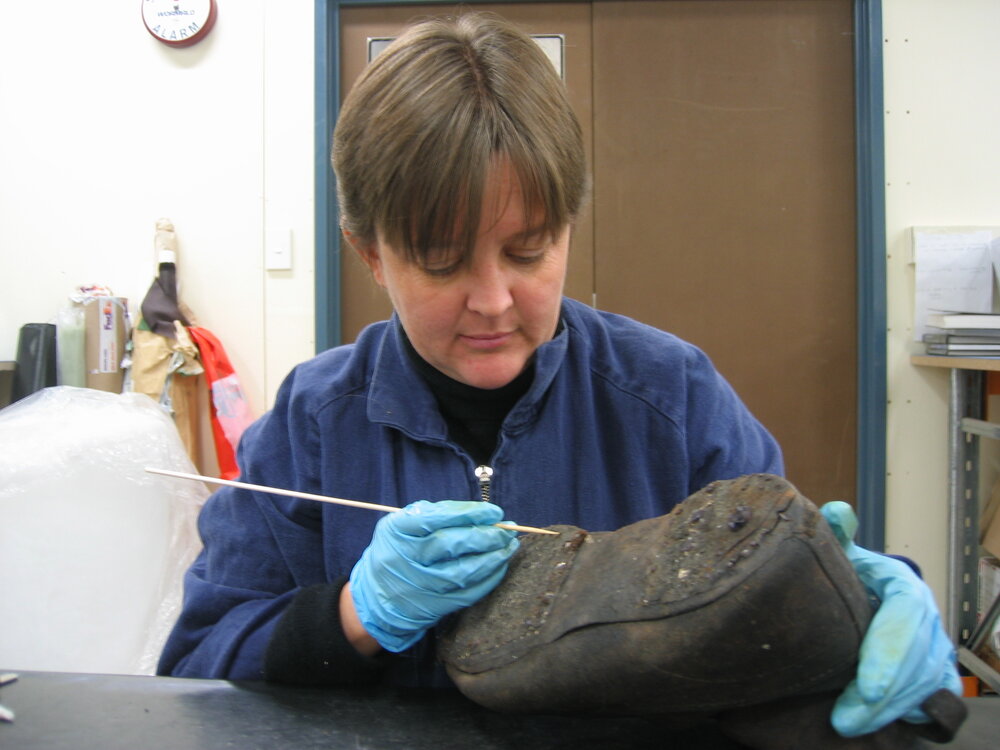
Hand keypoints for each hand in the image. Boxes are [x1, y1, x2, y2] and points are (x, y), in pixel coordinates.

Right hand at [349, 500, 518, 652]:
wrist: (377, 597)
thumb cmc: (398, 550)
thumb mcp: (403, 525)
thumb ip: (435, 514)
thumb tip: (481, 514)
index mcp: (396, 530)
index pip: (435, 518)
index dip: (469, 513)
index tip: (494, 512)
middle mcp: (405, 558)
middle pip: (451, 545)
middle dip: (486, 535)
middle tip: (508, 529)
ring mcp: (418, 586)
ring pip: (463, 572)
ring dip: (493, 558)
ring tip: (510, 546)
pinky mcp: (432, 607)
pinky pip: (467, 594)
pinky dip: (488, 579)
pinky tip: (499, 566)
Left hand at [820, 501, 961, 736]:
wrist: (867, 595)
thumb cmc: (849, 579)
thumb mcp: (842, 557)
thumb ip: (837, 536)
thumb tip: (836, 511)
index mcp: (905, 587)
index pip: (906, 620)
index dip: (888, 654)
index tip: (864, 684)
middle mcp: (927, 618)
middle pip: (916, 662)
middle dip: (884, 695)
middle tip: (846, 718)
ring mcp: (937, 646)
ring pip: (926, 684)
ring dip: (891, 710)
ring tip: (850, 724)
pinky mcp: (937, 672)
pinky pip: (936, 699)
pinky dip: (914, 714)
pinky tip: (885, 723)